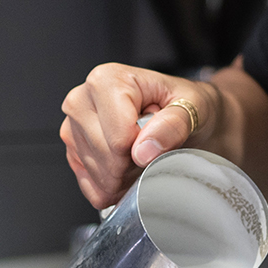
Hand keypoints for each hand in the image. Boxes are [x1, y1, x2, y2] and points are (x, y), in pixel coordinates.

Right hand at [58, 63, 219, 207]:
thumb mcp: (194, 106)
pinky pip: (92, 187)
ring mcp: (73, 126)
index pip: (119, 139)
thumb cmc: (185, 105)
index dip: (145, 150)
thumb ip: (174, 124)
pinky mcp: (72, 150)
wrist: (185, 114)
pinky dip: (115, 187)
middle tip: (154, 147)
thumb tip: (144, 149)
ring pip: (99, 176)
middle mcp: (82, 99)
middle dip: (135, 165)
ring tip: (144, 153)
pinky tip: (130, 168)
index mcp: (108, 80)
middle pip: (106, 159)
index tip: (159, 138)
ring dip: (127, 176)